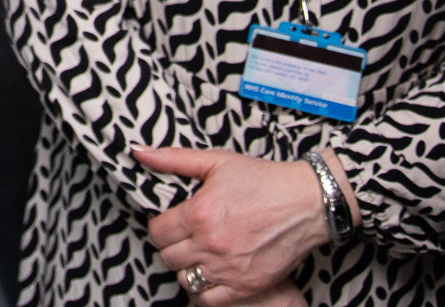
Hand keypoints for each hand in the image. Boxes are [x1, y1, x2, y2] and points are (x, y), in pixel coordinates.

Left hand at [136, 147, 347, 302]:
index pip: (157, 232)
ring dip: (187, 267)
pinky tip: (211, 273)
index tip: (171, 223)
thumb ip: (173, 159)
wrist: (306, 203)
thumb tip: (138, 152)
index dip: (161, 226)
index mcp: (200, 214)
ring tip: (199, 254)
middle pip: (168, 257)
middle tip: (185, 237)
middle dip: (172, 246)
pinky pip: (209, 299)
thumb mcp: (216, 161)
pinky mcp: (247, 286)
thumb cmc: (262, 180)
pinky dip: (205, 289)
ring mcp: (228, 269)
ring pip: (185, 279)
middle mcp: (211, 244)